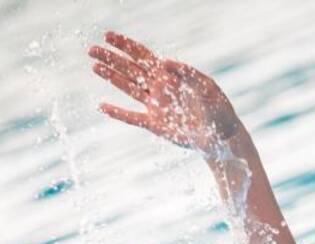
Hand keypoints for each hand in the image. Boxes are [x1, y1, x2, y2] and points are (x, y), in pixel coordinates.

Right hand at [89, 31, 241, 151]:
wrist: (223, 137)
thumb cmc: (219, 109)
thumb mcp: (206, 87)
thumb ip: (187, 74)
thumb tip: (163, 62)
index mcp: (172, 75)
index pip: (144, 56)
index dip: (126, 45)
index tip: (108, 35)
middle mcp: (160, 88)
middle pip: (131, 69)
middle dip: (112, 58)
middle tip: (91, 49)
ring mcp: (157, 106)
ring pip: (129, 89)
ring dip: (111, 78)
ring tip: (94, 66)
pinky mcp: (156, 125)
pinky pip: (132, 117)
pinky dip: (118, 112)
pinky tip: (102, 106)